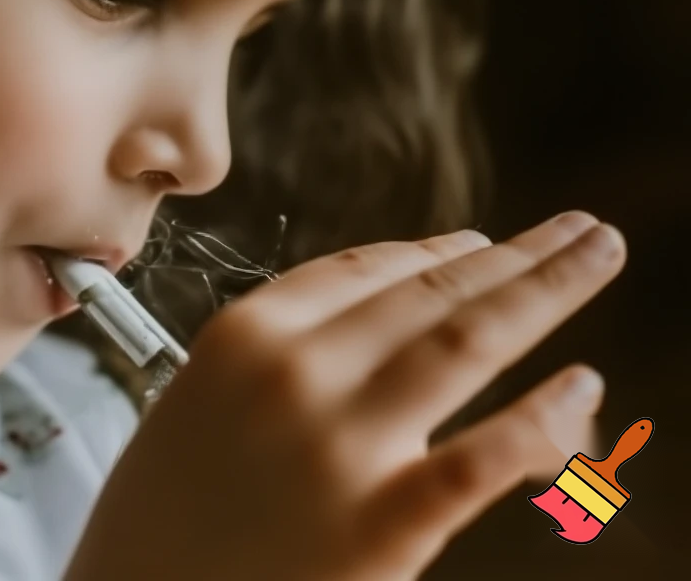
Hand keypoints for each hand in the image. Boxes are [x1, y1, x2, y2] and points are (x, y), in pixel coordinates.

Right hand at [64, 212, 623, 580]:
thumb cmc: (160, 512)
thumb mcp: (202, 399)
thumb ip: (283, 353)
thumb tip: (387, 321)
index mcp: (246, 333)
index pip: (364, 268)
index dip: (435, 251)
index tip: (480, 242)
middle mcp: (297, 369)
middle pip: (430, 291)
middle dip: (516, 254)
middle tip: (578, 230)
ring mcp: (341, 444)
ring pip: (465, 343)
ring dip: (545, 290)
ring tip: (596, 254)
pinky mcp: (381, 527)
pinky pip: (483, 457)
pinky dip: (542, 418)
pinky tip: (583, 386)